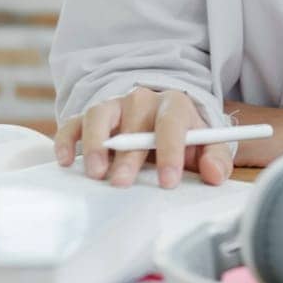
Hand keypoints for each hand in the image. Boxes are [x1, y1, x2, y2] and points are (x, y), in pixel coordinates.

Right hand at [53, 86, 232, 188]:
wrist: (159, 117)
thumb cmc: (182, 136)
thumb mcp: (205, 145)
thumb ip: (216, 159)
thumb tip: (215, 174)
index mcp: (174, 105)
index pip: (172, 123)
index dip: (170, 151)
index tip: (168, 180)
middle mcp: (142, 100)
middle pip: (134, 121)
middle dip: (128, 155)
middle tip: (123, 182)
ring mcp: (114, 106)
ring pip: (100, 115)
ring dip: (95, 143)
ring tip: (95, 172)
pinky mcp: (90, 117)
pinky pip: (74, 122)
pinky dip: (68, 139)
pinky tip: (67, 160)